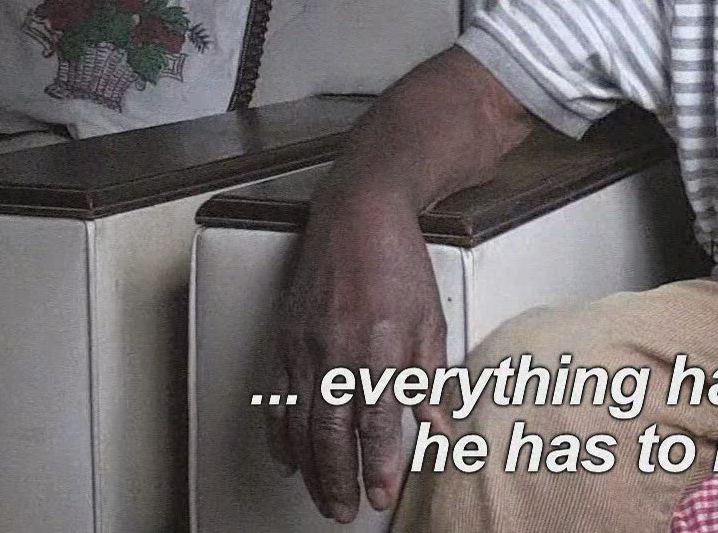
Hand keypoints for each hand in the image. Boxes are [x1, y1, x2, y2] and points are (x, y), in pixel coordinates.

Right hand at [274, 190, 451, 523]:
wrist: (357, 215)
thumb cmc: (399, 263)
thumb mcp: (431, 318)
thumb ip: (430, 377)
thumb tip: (440, 428)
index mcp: (379, 347)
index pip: (376, 422)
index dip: (378, 465)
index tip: (381, 496)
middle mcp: (338, 352)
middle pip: (331, 432)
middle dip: (338, 479)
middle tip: (345, 511)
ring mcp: (306, 347)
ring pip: (300, 422)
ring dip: (310, 467)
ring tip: (322, 498)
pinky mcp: (286, 340)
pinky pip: (277, 398)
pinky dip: (279, 435)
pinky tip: (288, 459)